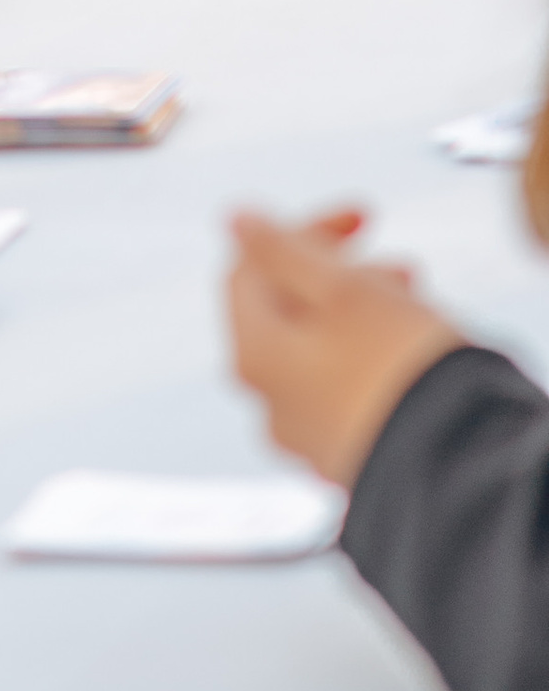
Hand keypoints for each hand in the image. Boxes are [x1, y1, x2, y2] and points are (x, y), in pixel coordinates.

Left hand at [224, 208, 463, 487]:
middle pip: (289, 313)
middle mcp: (268, 402)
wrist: (456, 475)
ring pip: (324, 354)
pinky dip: (374, 362)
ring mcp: (308, 438)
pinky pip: (349, 395)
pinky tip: (414, 362)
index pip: (253, 268)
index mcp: (254, 354)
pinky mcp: (350, 463)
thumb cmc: (397, 371)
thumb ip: (281, 249)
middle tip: (407, 270)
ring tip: (419, 309)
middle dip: (343, 276)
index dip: (307, 229)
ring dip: (364, 317)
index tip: (368, 216)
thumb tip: (234, 220)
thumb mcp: (342, 289)